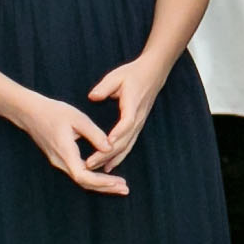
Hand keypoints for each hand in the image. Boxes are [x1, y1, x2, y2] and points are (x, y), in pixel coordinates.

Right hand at [12, 85, 130, 194]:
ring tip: (119, 185)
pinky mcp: (60, 158)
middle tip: (125, 189)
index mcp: (65, 152)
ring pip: (81, 179)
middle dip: (105, 187)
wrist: (30, 112)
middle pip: (84, 183)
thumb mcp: (77, 118)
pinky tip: (106, 175)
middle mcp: (60, 161)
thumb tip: (110, 148)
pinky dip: (93, 177)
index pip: (83, 176)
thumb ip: (95, 134)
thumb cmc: (54, 112)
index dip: (101, 182)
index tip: (118, 182)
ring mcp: (59, 162)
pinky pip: (78, 172)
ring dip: (101, 184)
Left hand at [86, 52, 170, 171]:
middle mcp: (137, 118)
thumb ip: (105, 87)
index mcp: (132, 105)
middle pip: (124, 140)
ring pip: (126, 146)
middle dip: (107, 154)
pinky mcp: (137, 126)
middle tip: (90, 164)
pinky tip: (109, 166)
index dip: (118, 133)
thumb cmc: (133, 74)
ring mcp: (139, 124)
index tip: (106, 144)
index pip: (127, 122)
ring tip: (97, 170)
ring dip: (112, 159)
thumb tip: (93, 96)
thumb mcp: (117, 76)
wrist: (153, 74)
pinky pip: (129, 145)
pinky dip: (119, 156)